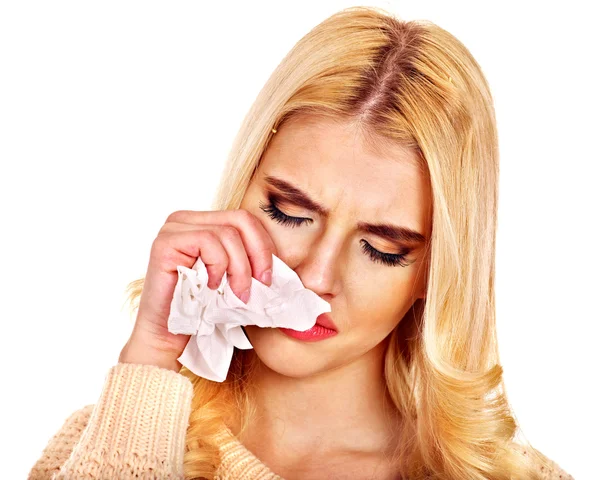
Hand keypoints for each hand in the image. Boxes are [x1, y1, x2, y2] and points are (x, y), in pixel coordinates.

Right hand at [119, 209, 276, 369]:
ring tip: (237, 293)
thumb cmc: (202, 309)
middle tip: (261, 284)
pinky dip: (218, 266)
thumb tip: (286, 260)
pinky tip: (211, 286)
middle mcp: (186, 220)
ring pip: (227, 233)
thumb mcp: (234, 278)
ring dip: (240, 268)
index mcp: (203, 222)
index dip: (264, 245)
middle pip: (240, 220)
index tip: (268, 276)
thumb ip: (251, 261)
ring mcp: (173, 228)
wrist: (169, 336)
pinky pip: (207, 241)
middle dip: (258, 254)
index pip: (245, 219)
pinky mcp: (165, 242)